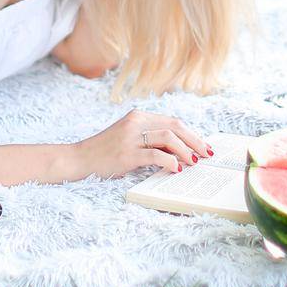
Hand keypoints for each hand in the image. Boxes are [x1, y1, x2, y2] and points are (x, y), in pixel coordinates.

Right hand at [72, 108, 213, 178]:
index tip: (203, 146)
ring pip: (168, 138)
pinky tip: (176, 169)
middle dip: (194, 141)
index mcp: (138, 116)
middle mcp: (136, 123)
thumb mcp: (129, 138)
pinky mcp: (127, 154)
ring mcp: (131, 137)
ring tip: (194, 162)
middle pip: (174, 127)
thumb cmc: (106, 152)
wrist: (79, 159)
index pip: (172, 122)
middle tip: (207, 154)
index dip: (191, 134)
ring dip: (186, 151)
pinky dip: (170, 162)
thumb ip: (151, 140)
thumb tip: (181, 151)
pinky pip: (155, 155)